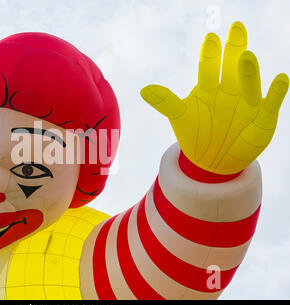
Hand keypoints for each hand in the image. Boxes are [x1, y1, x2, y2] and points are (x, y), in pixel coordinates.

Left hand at [140, 21, 288, 174]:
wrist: (213, 160)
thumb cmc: (196, 134)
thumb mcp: (180, 118)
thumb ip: (166, 102)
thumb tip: (143, 90)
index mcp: (208, 87)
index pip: (208, 67)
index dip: (210, 54)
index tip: (210, 38)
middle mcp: (229, 90)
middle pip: (231, 67)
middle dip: (233, 49)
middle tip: (236, 28)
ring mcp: (247, 103)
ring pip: (249, 83)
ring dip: (248, 71)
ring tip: (246, 56)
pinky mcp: (263, 117)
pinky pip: (271, 103)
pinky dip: (276, 92)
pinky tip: (280, 78)